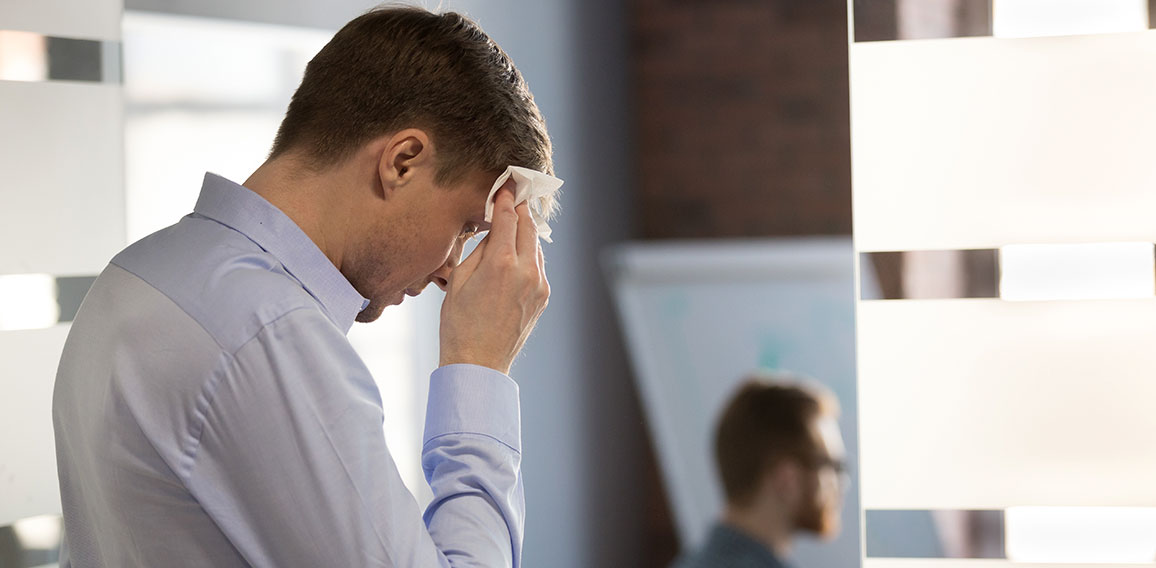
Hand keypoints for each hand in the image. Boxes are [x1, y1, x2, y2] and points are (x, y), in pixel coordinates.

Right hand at [439, 188, 549, 374]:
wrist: (478, 363)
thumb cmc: (459, 324)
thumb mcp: (459, 279)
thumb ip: (481, 249)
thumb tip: (495, 230)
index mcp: (502, 264)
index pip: (508, 218)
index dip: (506, 198)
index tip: (505, 186)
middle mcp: (526, 272)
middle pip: (529, 227)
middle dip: (520, 210)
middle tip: (513, 196)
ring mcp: (539, 286)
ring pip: (536, 246)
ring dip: (526, 233)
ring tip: (513, 224)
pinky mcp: (543, 297)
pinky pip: (538, 266)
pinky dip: (529, 254)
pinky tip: (516, 254)